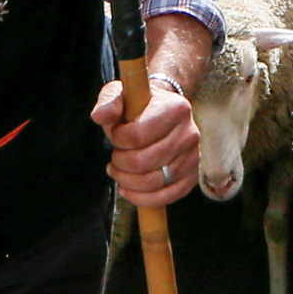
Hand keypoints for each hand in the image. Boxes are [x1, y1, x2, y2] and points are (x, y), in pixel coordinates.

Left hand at [98, 74, 199, 207]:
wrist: (164, 112)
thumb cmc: (140, 104)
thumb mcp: (121, 94)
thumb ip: (108, 103)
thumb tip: (99, 117)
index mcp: (176, 109)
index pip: (137, 136)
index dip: (117, 139)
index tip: (114, 134)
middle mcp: (189, 134)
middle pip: (143, 162)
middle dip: (120, 163)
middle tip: (114, 157)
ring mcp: (193, 157)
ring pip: (152, 183)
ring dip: (126, 181)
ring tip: (118, 172)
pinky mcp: (191, 177)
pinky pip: (166, 197)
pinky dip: (142, 199)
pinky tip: (128, 189)